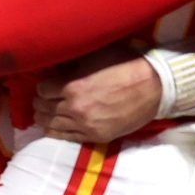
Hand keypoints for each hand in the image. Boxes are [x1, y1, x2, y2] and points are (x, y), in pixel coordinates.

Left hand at [35, 47, 159, 144]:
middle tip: (41, 100)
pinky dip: (56, 132)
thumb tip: (53, 65)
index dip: (42, 87)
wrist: (154, 86)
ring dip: (45, 118)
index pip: (41, 90)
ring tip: (44, 114)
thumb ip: (70, 64)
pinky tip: (53, 128)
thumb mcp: (93, 56)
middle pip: (44, 108)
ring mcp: (85, 125)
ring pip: (51, 125)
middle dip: (40, 103)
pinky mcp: (96, 136)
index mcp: (72, 86)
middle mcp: (75, 108)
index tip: (45, 85)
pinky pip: (67, 138)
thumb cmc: (124, 65)